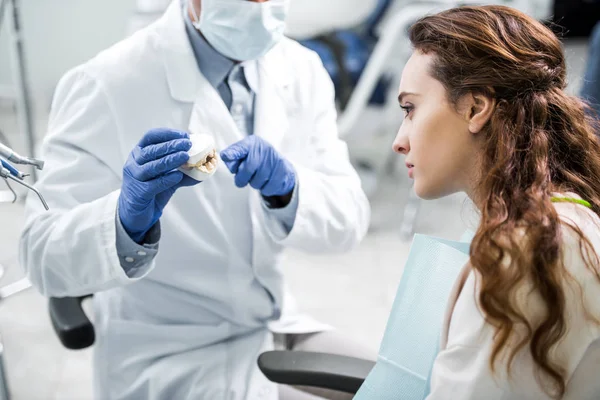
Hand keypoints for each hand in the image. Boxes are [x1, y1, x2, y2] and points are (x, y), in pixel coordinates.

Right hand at [118, 128, 199, 242]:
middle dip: (170, 146)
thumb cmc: (153, 189)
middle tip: (188, 144)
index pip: (151, 137)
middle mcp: (134, 163)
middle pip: (151, 151)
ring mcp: (134, 178)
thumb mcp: (168, 177)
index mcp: (140, 153)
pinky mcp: (138, 193)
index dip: (168, 134)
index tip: (185, 136)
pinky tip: (178, 176)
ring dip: (170, 160)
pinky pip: (153, 185)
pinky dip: (166, 179)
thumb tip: (206, 166)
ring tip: (185, 157)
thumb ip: (184, 170)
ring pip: (151, 166)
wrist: (137, 212)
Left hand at [220, 136, 295, 199]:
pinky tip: (266, 183)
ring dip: (254, 184)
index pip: (241, 148)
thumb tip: (226, 157)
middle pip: (249, 167)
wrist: (280, 166)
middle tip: (241, 181)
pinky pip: (268, 187)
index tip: (225, 156)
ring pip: (258, 180)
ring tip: (257, 178)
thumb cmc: (257, 161)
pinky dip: (264, 189)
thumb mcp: (244, 155)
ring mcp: (275, 159)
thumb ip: (234, 157)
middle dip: (242, 178)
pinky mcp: (283, 171)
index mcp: (251, 143)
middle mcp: (264, 148)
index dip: (233, 153)